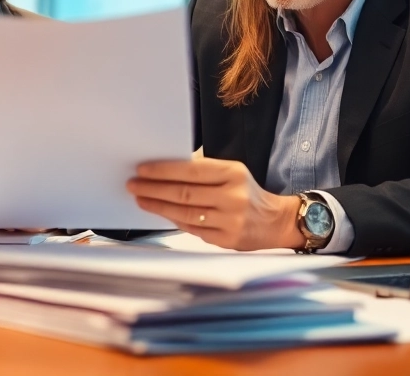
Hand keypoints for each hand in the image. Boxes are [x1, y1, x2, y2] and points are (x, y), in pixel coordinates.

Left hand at [127, 158, 303, 250]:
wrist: (276, 221)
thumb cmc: (248, 193)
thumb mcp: (233, 172)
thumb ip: (205, 170)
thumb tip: (167, 168)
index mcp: (233, 174)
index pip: (191, 171)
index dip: (163, 171)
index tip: (142, 170)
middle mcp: (232, 197)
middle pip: (184, 193)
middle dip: (154, 189)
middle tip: (134, 185)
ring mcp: (229, 221)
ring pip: (184, 213)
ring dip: (158, 206)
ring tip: (141, 199)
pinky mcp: (226, 240)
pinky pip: (192, 229)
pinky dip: (173, 220)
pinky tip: (161, 213)